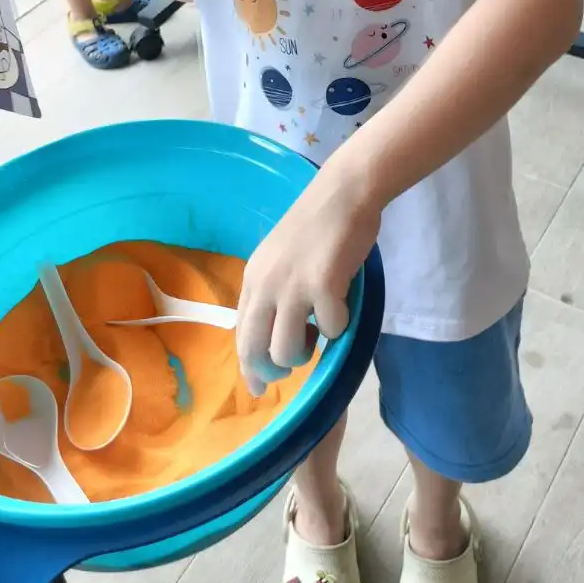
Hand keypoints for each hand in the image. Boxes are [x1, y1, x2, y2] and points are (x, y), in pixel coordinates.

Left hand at [236, 162, 380, 395]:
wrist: (342, 195)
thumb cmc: (316, 226)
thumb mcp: (278, 260)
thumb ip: (272, 292)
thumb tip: (274, 335)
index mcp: (253, 279)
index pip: (240, 334)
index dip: (248, 366)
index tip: (257, 387)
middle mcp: (265, 286)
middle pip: (255, 349)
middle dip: (272, 370)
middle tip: (292, 367)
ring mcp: (293, 287)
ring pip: (287, 350)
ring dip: (305, 352)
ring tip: (318, 332)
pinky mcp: (323, 286)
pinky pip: (330, 330)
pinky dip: (340, 326)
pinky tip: (343, 305)